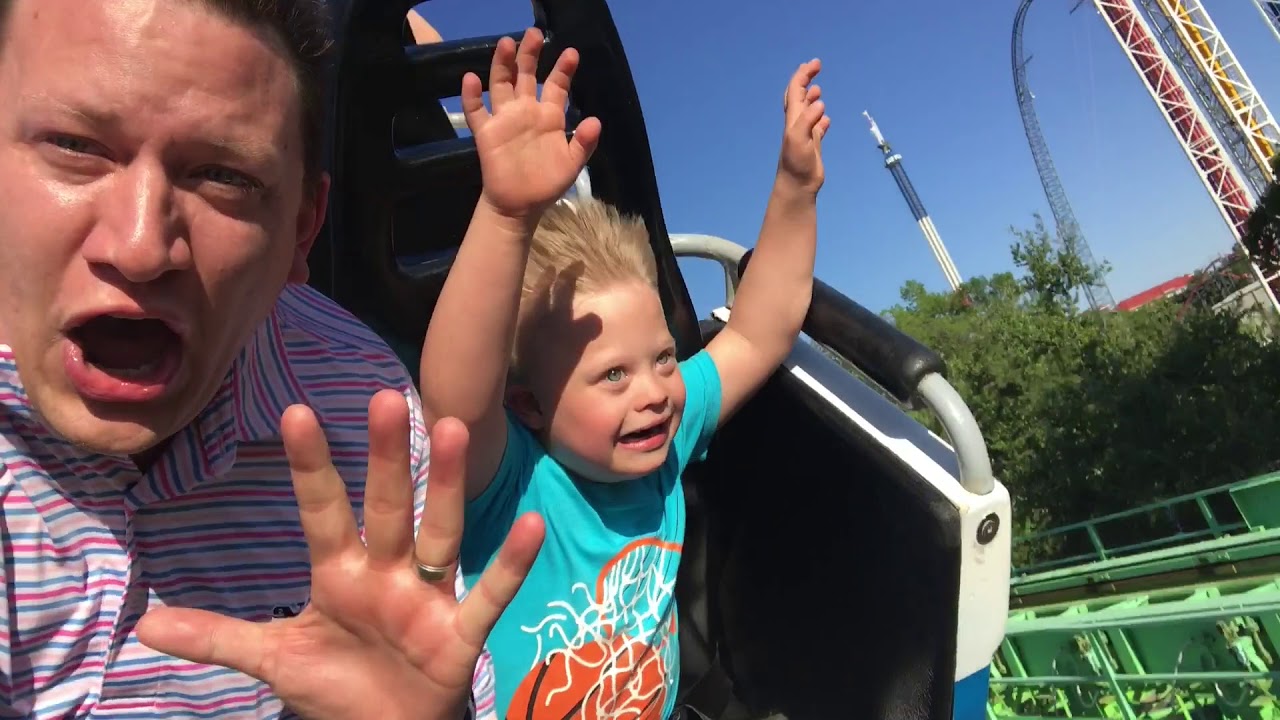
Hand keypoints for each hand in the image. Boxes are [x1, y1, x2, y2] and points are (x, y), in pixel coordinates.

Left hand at [136, 391, 545, 719]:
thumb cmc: (335, 687)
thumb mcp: (273, 660)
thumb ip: (220, 636)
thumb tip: (145, 626)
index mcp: (340, 572)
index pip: (323, 511)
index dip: (310, 467)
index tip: (296, 412)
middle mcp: (387, 572)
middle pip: (387, 506)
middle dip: (387, 456)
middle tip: (387, 398)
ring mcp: (426, 597)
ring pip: (438, 533)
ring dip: (447, 485)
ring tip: (453, 429)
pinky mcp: (458, 634)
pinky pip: (487, 595)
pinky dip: (508, 564)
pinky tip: (530, 524)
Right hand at [464, 27, 601, 226]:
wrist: (520, 206)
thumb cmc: (547, 183)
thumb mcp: (572, 165)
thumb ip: (584, 143)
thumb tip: (595, 120)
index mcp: (549, 116)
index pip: (557, 85)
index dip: (563, 69)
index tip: (572, 53)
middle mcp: (526, 111)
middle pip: (526, 75)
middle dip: (530, 55)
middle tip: (534, 34)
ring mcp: (505, 119)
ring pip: (501, 85)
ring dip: (502, 65)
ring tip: (506, 44)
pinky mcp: (486, 133)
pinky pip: (476, 111)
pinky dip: (471, 95)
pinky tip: (471, 79)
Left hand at [777, 59, 830, 193]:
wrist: (797, 185)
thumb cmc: (796, 163)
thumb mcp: (798, 138)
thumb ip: (807, 120)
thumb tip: (819, 103)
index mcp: (793, 118)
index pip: (796, 90)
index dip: (803, 74)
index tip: (816, 63)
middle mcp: (797, 123)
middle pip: (799, 96)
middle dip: (805, 79)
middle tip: (816, 66)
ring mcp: (805, 133)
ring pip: (807, 110)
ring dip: (812, 98)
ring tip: (818, 90)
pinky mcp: (813, 145)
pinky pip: (817, 127)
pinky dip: (820, 119)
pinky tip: (826, 118)